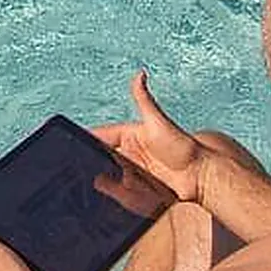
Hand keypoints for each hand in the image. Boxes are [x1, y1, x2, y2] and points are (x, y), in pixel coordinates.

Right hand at [91, 71, 206, 202]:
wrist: (200, 176)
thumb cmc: (183, 146)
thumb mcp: (159, 121)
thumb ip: (144, 99)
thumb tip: (140, 73)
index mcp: (130, 136)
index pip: (101, 136)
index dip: (87, 139)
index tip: (70, 142)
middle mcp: (130, 154)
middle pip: (102, 158)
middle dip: (92, 162)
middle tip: (78, 167)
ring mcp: (134, 173)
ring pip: (110, 177)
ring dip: (104, 180)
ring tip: (93, 183)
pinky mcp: (140, 191)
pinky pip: (121, 194)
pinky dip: (116, 195)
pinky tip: (110, 197)